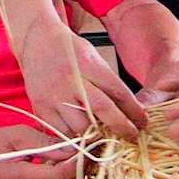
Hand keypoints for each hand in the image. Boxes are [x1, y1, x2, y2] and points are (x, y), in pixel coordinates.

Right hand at [0, 124, 80, 178]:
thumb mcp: (19, 135)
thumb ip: (47, 144)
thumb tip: (74, 150)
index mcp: (15, 178)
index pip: (57, 177)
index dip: (76, 164)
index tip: (86, 152)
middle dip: (78, 174)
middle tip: (85, 157)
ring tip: (70, 163)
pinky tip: (54, 172)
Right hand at [17, 25, 144, 138]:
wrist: (35, 41)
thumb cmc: (69, 51)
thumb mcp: (93, 58)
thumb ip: (108, 83)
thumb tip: (130, 111)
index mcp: (88, 64)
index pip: (118, 92)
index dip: (134, 111)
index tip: (143, 123)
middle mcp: (70, 80)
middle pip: (101, 110)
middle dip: (120, 127)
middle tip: (131, 135)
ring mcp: (53, 96)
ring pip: (80, 127)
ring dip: (96, 135)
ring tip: (105, 136)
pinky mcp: (41, 108)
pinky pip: (61, 132)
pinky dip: (74, 136)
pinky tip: (82, 134)